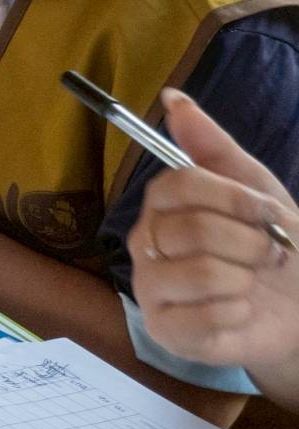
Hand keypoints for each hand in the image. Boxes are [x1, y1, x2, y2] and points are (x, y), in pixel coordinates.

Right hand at [132, 90, 298, 387]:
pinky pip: (207, 317)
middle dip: (250, 243)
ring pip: (201, 273)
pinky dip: (240, 314)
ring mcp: (150, 289)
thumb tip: (172, 97)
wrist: (296, 305)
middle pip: (193, 230)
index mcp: (162, 206)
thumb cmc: (271, 243)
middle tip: (267, 255)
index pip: (179, 185)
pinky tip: (240, 313)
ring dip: (248, 280)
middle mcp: (145, 244)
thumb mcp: (253, 187)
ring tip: (253, 284)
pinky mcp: (165, 331)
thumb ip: (210, 144)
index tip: (267, 213)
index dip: (234, 199)